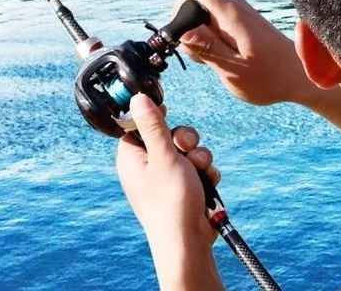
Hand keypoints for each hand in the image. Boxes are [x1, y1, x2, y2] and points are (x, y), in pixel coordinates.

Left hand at [116, 94, 223, 290]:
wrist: (189, 242)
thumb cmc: (170, 202)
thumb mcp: (162, 155)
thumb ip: (152, 124)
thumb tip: (136, 98)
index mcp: (132, 157)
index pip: (138, 124)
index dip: (155, 117)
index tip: (166, 114)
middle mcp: (148, 166)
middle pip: (168, 134)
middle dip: (185, 139)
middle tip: (187, 149)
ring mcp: (167, 177)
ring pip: (187, 150)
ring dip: (199, 156)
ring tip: (200, 170)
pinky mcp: (184, 187)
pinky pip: (197, 167)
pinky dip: (205, 172)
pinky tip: (207, 183)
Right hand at [173, 0, 314, 106]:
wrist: (299, 78)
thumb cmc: (269, 79)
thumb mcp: (233, 69)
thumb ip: (207, 48)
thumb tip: (182, 30)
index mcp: (231, 14)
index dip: (179, 7)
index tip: (180, 35)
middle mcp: (235, 7)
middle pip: (198, 6)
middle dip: (191, 31)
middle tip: (204, 60)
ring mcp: (240, 14)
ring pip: (207, 18)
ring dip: (203, 40)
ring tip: (220, 64)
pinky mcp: (244, 23)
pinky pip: (218, 24)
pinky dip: (215, 42)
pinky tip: (227, 61)